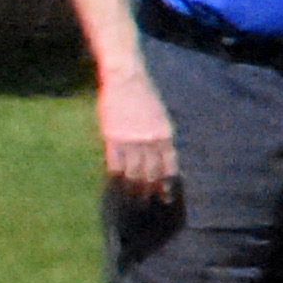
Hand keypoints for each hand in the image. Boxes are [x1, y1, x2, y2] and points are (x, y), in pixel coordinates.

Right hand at [96, 69, 179, 203]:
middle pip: (151, 173)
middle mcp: (150, 141)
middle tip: (146, 202)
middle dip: (150, 190)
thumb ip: (161, 138)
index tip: (166, 197)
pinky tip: (115, 183)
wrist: (126, 80)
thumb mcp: (161, 118)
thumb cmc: (145, 97)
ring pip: (133, 172)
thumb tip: (161, 160)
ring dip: (132, 188)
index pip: (169, 166)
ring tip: (131, 198)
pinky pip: (114, 164)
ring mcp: (131, 141)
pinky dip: (116, 176)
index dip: (168, 183)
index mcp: (166, 136)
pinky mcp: (112, 139)